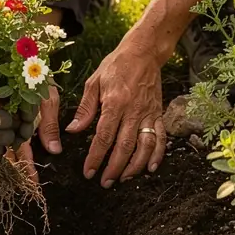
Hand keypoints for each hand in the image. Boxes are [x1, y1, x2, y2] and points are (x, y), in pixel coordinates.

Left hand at [65, 38, 165, 187]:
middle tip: (105, 182)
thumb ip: (85, 108)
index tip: (89, 172)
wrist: (143, 52)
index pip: (104, 137)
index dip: (96, 157)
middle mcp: (133, 110)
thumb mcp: (94, 82)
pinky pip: (161, 138)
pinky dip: (157, 155)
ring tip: (124, 178)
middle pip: (124, 147)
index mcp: (114, 102)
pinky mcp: (159, 113)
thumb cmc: (116, 65)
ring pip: (144, 147)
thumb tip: (73, 131)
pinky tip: (150, 168)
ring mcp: (148, 113)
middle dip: (114, 168)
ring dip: (135, 166)